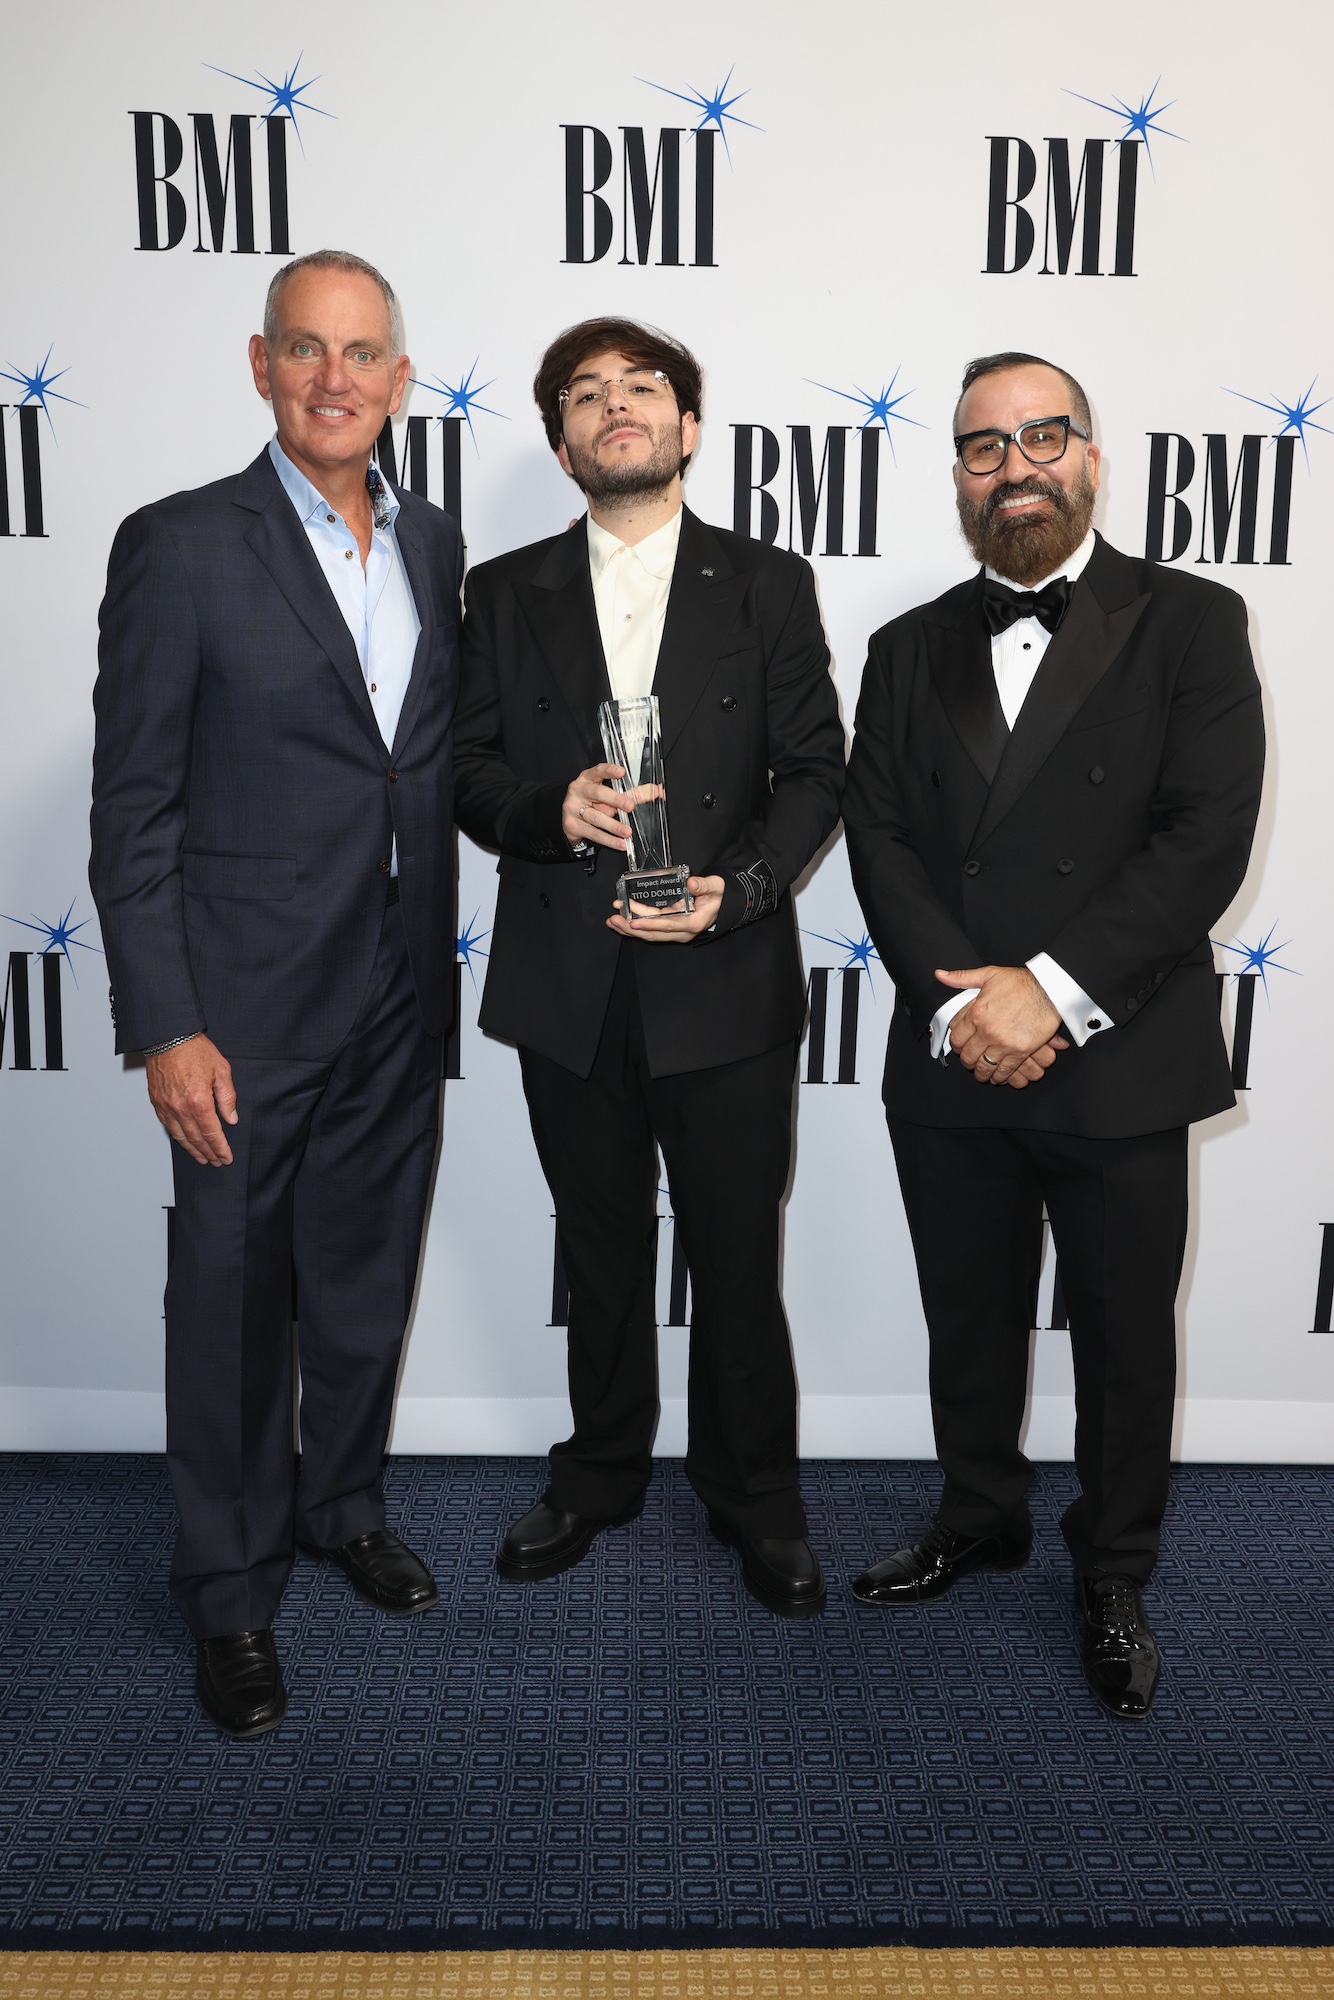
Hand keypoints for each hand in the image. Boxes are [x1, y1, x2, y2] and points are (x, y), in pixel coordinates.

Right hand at [146, 1034, 237, 1165]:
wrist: (168, 1037)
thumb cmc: (194, 1050)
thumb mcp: (221, 1071)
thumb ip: (227, 1098)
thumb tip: (231, 1119)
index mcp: (198, 1101)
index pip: (212, 1133)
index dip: (220, 1148)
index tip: (226, 1158)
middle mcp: (180, 1108)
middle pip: (196, 1139)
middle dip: (208, 1153)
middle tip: (216, 1162)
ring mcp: (166, 1107)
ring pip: (180, 1136)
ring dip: (192, 1150)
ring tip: (202, 1158)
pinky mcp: (156, 1103)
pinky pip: (168, 1126)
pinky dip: (178, 1137)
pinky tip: (185, 1142)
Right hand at [562, 762, 660, 852]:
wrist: (570, 820)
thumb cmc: (591, 803)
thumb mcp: (609, 795)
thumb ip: (632, 793)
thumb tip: (656, 791)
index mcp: (587, 779)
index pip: (598, 771)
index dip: (609, 770)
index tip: (621, 772)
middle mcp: (579, 791)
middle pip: (597, 793)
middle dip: (615, 799)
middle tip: (630, 805)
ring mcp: (573, 808)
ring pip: (596, 817)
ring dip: (613, 825)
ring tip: (627, 832)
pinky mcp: (572, 825)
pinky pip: (593, 833)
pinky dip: (609, 840)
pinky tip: (620, 843)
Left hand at [607, 874, 724, 942]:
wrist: (720, 904)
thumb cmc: (717, 895)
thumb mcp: (715, 886)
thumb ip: (704, 885)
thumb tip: (691, 883)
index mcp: (694, 923)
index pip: (669, 925)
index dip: (650, 924)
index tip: (634, 921)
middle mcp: (683, 932)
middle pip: (654, 934)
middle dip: (632, 928)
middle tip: (614, 919)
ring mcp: (675, 932)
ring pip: (650, 934)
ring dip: (629, 929)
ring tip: (612, 921)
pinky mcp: (669, 928)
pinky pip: (651, 930)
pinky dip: (635, 926)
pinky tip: (621, 922)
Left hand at [936, 964, 1067, 1085]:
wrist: (1049, 989)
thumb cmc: (1020, 982)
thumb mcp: (987, 975)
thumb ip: (961, 978)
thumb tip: (940, 975)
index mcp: (976, 1014)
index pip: (956, 1039)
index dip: (956, 1046)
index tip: (960, 1047)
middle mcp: (987, 1032)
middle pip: (968, 1057)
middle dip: (967, 1062)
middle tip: (970, 1061)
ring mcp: (1003, 1044)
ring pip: (984, 1067)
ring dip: (981, 1073)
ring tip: (982, 1073)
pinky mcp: (1020, 1052)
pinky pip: (1005, 1071)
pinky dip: (999, 1077)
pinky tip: (997, 1077)